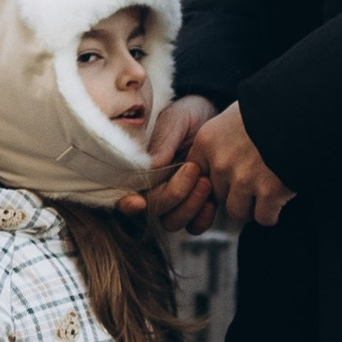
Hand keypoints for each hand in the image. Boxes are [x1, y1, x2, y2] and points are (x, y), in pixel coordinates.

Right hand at [123, 93, 218, 228]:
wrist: (217, 116)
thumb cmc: (189, 115)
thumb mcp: (175, 120)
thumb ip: (163, 141)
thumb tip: (152, 165)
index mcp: (140, 170)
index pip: (124, 195)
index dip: (127, 204)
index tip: (139, 202)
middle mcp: (154, 190)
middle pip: (153, 211)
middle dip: (174, 194)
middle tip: (194, 168)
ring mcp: (175, 201)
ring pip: (172, 222)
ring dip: (189, 207)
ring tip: (206, 180)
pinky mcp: (196, 206)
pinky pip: (194, 226)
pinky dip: (203, 218)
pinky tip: (213, 199)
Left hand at [191, 101, 292, 229]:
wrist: (305, 109)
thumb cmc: (272, 108)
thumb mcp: (235, 115)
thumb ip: (222, 140)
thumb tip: (216, 162)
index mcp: (207, 142)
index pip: (198, 175)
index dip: (215, 179)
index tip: (230, 177)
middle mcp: (220, 163)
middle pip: (218, 195)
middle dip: (235, 193)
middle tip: (254, 184)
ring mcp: (244, 179)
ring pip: (237, 211)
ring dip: (252, 207)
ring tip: (266, 196)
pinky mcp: (269, 192)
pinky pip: (263, 218)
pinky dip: (272, 215)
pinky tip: (279, 204)